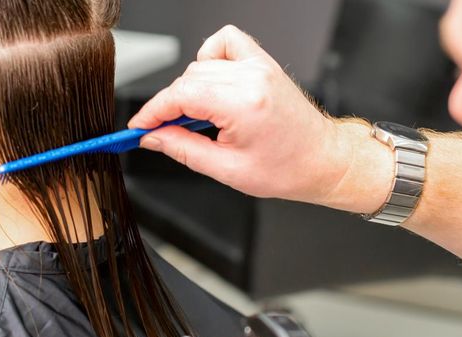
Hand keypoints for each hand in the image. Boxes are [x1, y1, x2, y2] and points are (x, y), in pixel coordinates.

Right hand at [128, 25, 357, 206]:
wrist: (321, 159)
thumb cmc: (285, 168)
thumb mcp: (225, 169)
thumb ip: (182, 148)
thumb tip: (152, 137)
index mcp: (243, 104)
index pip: (180, 96)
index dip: (152, 112)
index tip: (139, 126)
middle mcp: (251, 78)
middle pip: (186, 80)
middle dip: (168, 106)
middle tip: (162, 130)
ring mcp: (258, 66)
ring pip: (200, 64)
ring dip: (190, 88)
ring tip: (199, 117)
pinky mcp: (262, 62)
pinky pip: (225, 42)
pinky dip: (211, 58)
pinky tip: (213, 84)